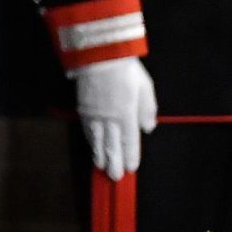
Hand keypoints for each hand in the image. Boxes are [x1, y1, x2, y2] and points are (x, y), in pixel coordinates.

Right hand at [73, 55, 158, 179]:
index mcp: (126, 114)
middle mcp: (109, 118)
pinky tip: (91, 144)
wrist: (98, 54)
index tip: (130, 168)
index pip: (129, 141)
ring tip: (100, 166)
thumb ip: (147, 109)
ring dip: (99, 154)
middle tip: (114, 177)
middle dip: (113, 162)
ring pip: (97, 139)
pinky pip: (87, 128)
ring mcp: (94, 113)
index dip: (130, 156)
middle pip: (111, 145)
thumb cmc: (125, 69)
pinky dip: (89, 139)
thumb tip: (148, 128)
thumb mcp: (145, 87)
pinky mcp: (83, 106)